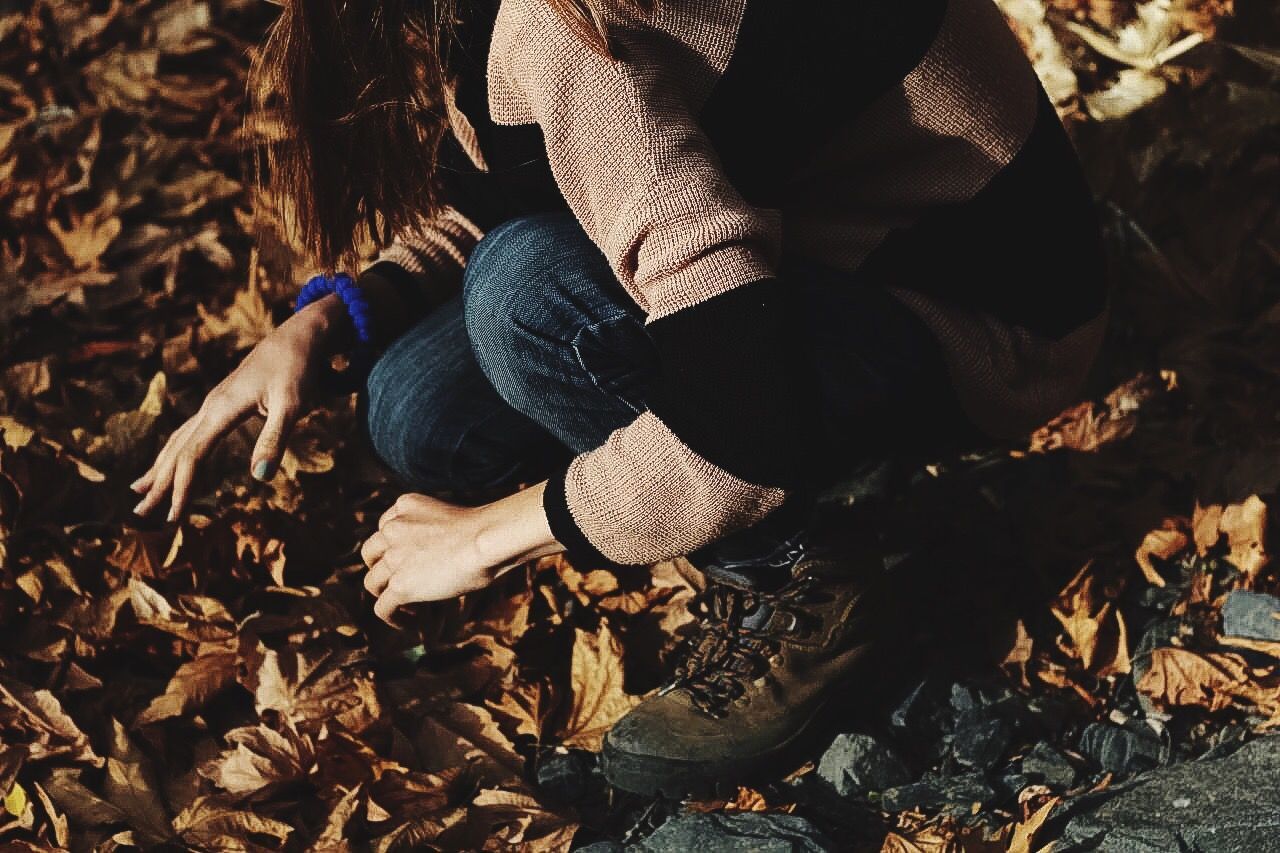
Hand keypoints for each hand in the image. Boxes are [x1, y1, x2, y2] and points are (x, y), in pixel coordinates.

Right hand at [130, 295, 346, 519]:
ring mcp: (212, 405)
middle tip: (141, 516)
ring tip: (140, 493)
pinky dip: (174, 453)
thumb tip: (260, 477)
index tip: (175, 516)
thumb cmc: (297, 370)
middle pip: (177, 451)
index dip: (182, 487)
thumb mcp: (293, 404)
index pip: (193, 455)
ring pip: (177, 441)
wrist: (296, 338)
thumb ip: (275, 439)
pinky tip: (169, 464)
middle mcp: (210, 407)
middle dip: (159, 484)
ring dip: (160, 469)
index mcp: (221, 409)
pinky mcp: (220, 405)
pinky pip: (189, 434)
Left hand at [360, 483, 561, 625]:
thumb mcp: (455, 517)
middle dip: (381, 567)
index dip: (393, 544)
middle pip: (371, 553)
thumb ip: (439, 530)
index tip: (408, 557)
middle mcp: (392, 529)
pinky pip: (382, 608)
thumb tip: (455, 553)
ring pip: (372, 582)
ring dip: (386, 593)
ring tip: (404, 605)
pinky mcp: (400, 585)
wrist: (487, 540)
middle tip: (398, 580)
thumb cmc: (487, 530)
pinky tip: (408, 622)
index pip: (385, 525)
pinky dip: (391, 618)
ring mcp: (394, 558)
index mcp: (405, 505)